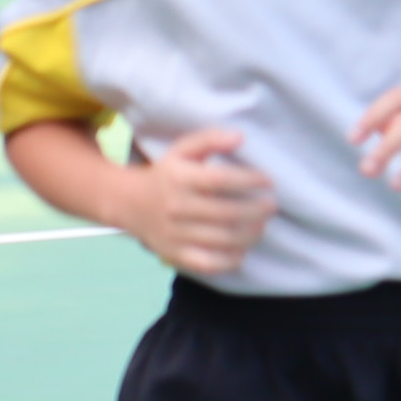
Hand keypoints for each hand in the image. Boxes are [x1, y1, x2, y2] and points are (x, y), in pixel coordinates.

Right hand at [113, 128, 277, 275]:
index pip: (221, 180)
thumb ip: (210, 139)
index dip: (249, 181)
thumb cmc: (167, 174)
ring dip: (250, 234)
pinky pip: (208, 263)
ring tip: (262, 225)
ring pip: (222, 240)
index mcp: (179, 178)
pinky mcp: (175, 255)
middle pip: (226, 213)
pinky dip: (231, 259)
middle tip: (271, 206)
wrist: (129, 204)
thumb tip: (240, 136)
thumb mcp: (182, 150)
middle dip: (256, 210)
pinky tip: (243, 249)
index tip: (268, 181)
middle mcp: (176, 207)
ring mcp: (174, 234)